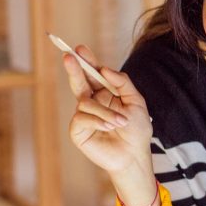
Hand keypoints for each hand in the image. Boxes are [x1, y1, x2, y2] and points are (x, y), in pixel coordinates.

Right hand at [62, 45, 153, 177]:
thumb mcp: (136, 101)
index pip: (93, 74)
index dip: (86, 61)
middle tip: (69, 56)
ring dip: (104, 111)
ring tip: (121, 122)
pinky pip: (81, 118)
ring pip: (85, 102)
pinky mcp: (78, 130)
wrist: (134, 156)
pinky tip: (109, 128)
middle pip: (79, 82)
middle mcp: (92, 102)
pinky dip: (97, 121)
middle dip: (74, 69)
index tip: (79, 49)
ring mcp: (83, 116)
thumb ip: (122, 83)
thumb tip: (104, 69)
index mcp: (105, 93)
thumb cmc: (137, 130)